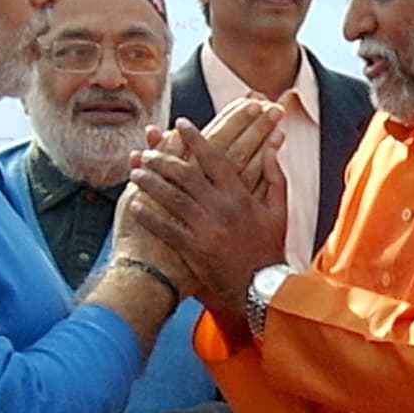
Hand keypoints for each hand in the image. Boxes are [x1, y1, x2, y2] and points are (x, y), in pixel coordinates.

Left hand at [127, 117, 286, 324]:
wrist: (263, 289)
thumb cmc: (270, 248)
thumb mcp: (279, 210)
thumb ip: (275, 176)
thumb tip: (273, 146)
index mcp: (240, 195)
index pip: (214, 158)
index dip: (196, 138)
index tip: (181, 123)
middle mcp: (220, 207)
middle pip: (185, 174)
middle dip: (163, 159)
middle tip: (148, 150)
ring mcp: (205, 228)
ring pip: (171, 197)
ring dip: (150, 182)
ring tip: (135, 171)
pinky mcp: (193, 249)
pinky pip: (165, 227)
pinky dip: (148, 215)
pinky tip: (134, 204)